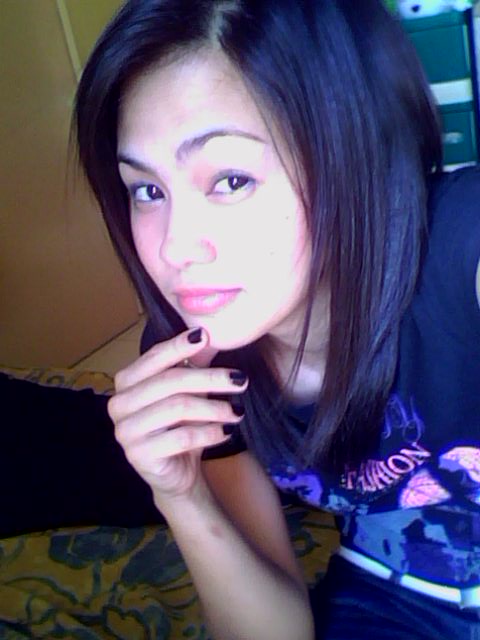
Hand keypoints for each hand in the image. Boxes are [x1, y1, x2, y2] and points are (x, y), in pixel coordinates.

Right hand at [107, 328, 247, 503]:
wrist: (175, 473)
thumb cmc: (179, 426)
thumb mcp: (185, 393)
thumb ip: (190, 369)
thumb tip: (208, 338)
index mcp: (126, 382)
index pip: (154, 358)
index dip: (179, 346)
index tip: (206, 336)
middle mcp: (119, 404)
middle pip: (170, 382)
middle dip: (210, 378)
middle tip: (240, 380)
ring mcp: (125, 431)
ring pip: (177, 408)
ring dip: (214, 408)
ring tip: (236, 412)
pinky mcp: (139, 456)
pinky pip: (183, 437)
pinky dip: (210, 433)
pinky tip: (225, 432)